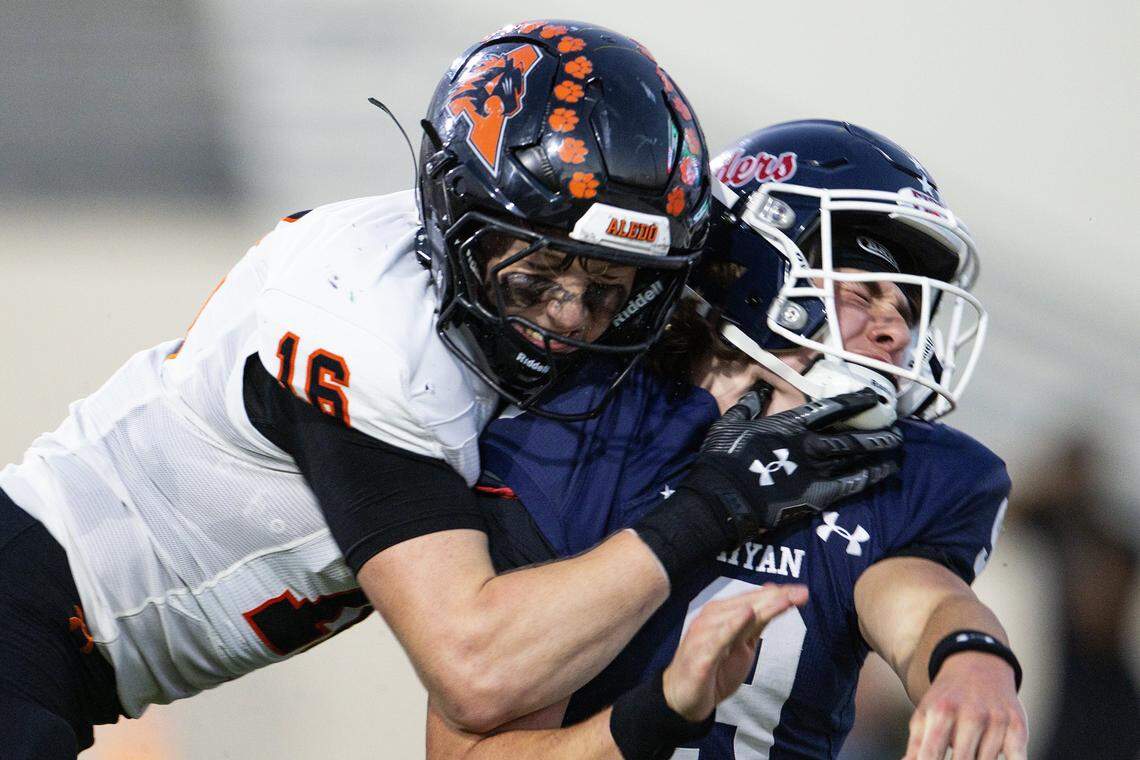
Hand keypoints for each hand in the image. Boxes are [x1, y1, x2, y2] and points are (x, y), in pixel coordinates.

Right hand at [662, 584, 808, 720]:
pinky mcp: (701, 655)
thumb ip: (756, 624)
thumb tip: (774, 597)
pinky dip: (733, 624)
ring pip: (736, 616)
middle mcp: (712, 619)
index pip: (753, 600)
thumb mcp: (741, 645)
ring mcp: (705, 635)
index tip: (802, 591)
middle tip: (802, 592)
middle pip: (748, 604)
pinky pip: (718, 638)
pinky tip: (748, 614)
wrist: (683, 698)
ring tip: (783, 599)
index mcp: (722, 614)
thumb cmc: (714, 669)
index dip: (777, 594)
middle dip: (776, 597)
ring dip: (761, 606)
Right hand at [684, 389, 902, 540]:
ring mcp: (817, 470)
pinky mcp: (818, 495)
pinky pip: (852, 484)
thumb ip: (748, 406)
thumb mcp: (730, 424)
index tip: (873, 397)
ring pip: (856, 457)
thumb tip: (758, 390)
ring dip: (878, 450)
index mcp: (791, 425)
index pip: (831, 408)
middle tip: (894, 426)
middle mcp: (810, 445)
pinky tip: (885, 472)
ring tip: (895, 445)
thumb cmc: (723, 459)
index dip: (854, 401)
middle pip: (851, 435)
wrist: (724, 498)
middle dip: (875, 430)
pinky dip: (870, 476)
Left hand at [904, 651, 1027, 759]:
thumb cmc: (947, 698)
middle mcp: (971, 714)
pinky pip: (1017, 759)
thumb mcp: (925, 714)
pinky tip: (991, 756)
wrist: (978, 664)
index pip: (931, 754)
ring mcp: (997, 721)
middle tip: (955, 756)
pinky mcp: (1018, 727)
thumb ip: (916, 745)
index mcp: (942, 711)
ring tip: (969, 751)